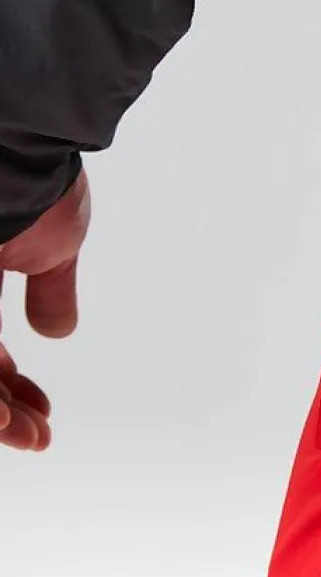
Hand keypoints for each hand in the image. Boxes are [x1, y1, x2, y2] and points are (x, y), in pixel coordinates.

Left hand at [0, 168, 90, 449]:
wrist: (22, 139)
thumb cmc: (41, 184)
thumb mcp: (56, 245)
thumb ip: (52, 290)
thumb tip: (59, 332)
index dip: (11, 389)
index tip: (41, 414)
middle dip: (2, 411)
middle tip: (36, 437)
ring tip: (24, 435)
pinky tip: (0, 418)